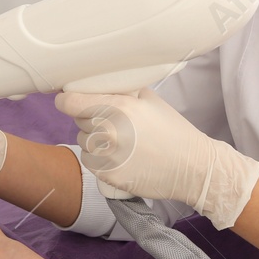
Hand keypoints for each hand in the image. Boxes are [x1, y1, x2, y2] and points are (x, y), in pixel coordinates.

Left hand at [54, 86, 258, 228]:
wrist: (192, 167)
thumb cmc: (173, 130)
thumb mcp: (149, 99)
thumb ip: (121, 90)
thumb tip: (98, 83)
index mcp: (117, 107)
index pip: (69, 102)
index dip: (67, 100)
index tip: (68, 100)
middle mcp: (107, 131)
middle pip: (78, 120)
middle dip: (90, 118)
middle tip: (112, 122)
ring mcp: (106, 156)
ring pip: (83, 141)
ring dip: (94, 139)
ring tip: (118, 141)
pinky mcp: (108, 175)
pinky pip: (90, 162)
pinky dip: (99, 158)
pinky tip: (120, 156)